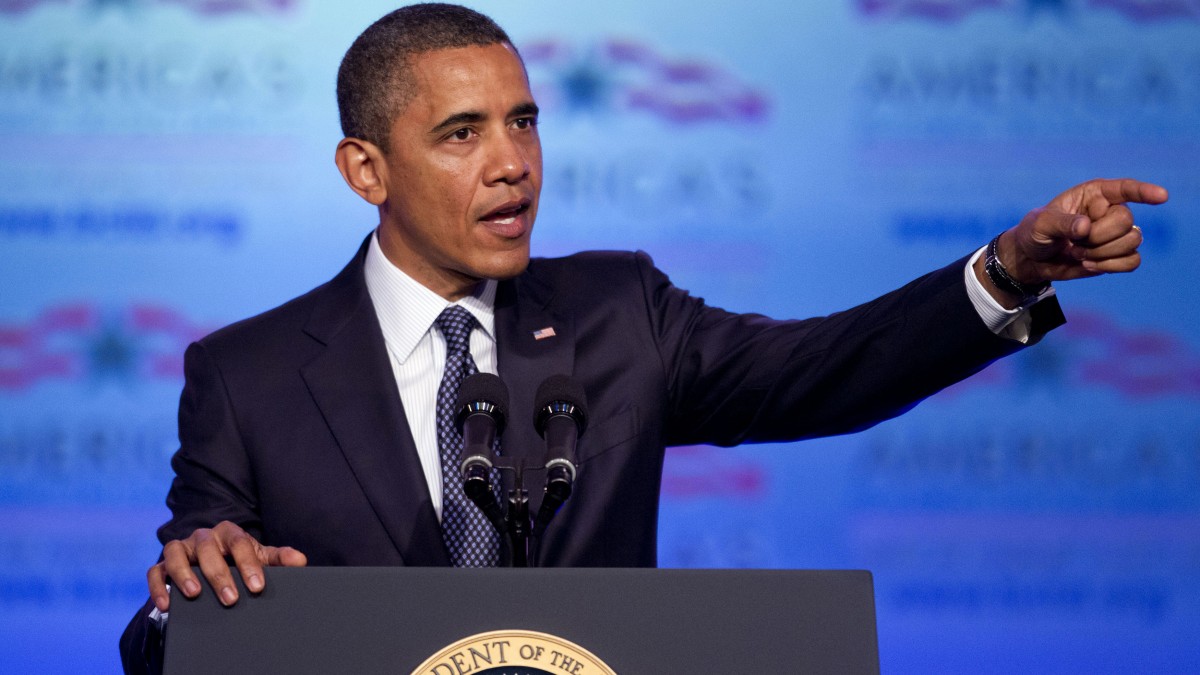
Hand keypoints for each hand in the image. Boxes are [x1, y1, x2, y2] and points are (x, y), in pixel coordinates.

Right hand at [146, 520, 306, 611]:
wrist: (213, 561)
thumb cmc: (239, 560)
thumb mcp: (259, 557)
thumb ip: (279, 558)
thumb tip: (300, 560)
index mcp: (229, 532)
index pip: (240, 543)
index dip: (248, 564)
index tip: (257, 586)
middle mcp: (203, 537)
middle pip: (208, 549)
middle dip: (219, 574)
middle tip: (231, 599)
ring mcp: (181, 549)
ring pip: (175, 552)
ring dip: (184, 573)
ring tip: (195, 594)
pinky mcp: (163, 565)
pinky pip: (155, 571)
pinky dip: (158, 586)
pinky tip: (166, 605)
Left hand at [980, 178, 1167, 305]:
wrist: (1033, 259)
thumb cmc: (1035, 233)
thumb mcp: (1040, 224)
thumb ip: (1061, 223)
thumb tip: (1085, 227)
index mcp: (1094, 194)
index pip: (1125, 189)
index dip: (1144, 192)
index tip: (1161, 197)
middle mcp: (1110, 210)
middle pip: (1126, 221)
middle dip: (1098, 237)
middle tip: (1075, 242)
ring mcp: (1116, 233)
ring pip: (1133, 242)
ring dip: (1102, 253)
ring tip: (1078, 252)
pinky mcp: (1117, 254)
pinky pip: (1132, 261)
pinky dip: (1111, 266)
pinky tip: (1089, 265)